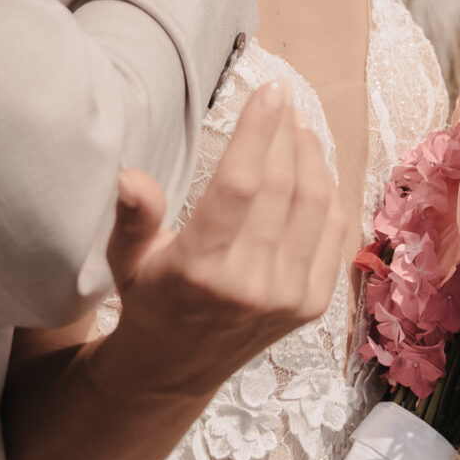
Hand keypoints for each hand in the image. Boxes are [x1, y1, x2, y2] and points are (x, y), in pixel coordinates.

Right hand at [98, 81, 350, 402]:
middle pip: (283, 186)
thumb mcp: (126, 259)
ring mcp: (287, 297)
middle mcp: (249, 284)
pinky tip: (314, 169)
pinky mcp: (311, 305)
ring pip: (316, 205)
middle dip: (287, 133)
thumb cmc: (150, 299)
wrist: (178, 369)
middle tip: (283, 101)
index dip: (259, 130)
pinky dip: (329, 193)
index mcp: (200, 268)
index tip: (268, 90)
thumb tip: (129, 176)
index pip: (240, 185)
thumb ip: (132, 217)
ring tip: (298, 129)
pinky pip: (333, 233)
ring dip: (313, 157)